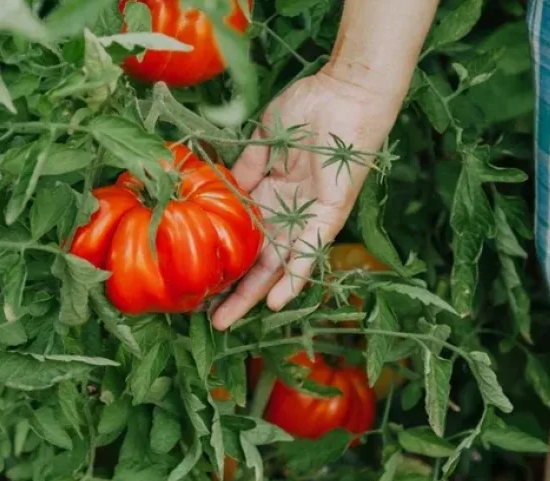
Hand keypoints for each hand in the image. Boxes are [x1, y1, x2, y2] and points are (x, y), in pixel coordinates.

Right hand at [210, 69, 403, 330]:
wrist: (347, 91)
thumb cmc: (310, 108)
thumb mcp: (264, 140)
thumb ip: (245, 169)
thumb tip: (219, 191)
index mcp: (272, 194)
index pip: (245, 237)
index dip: (226, 258)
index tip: (202, 280)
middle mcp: (290, 212)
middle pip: (260, 260)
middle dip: (237, 290)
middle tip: (212, 319)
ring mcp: (309, 216)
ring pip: (280, 264)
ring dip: (258, 293)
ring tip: (230, 319)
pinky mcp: (330, 214)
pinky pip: (310, 250)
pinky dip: (294, 276)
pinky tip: (276, 301)